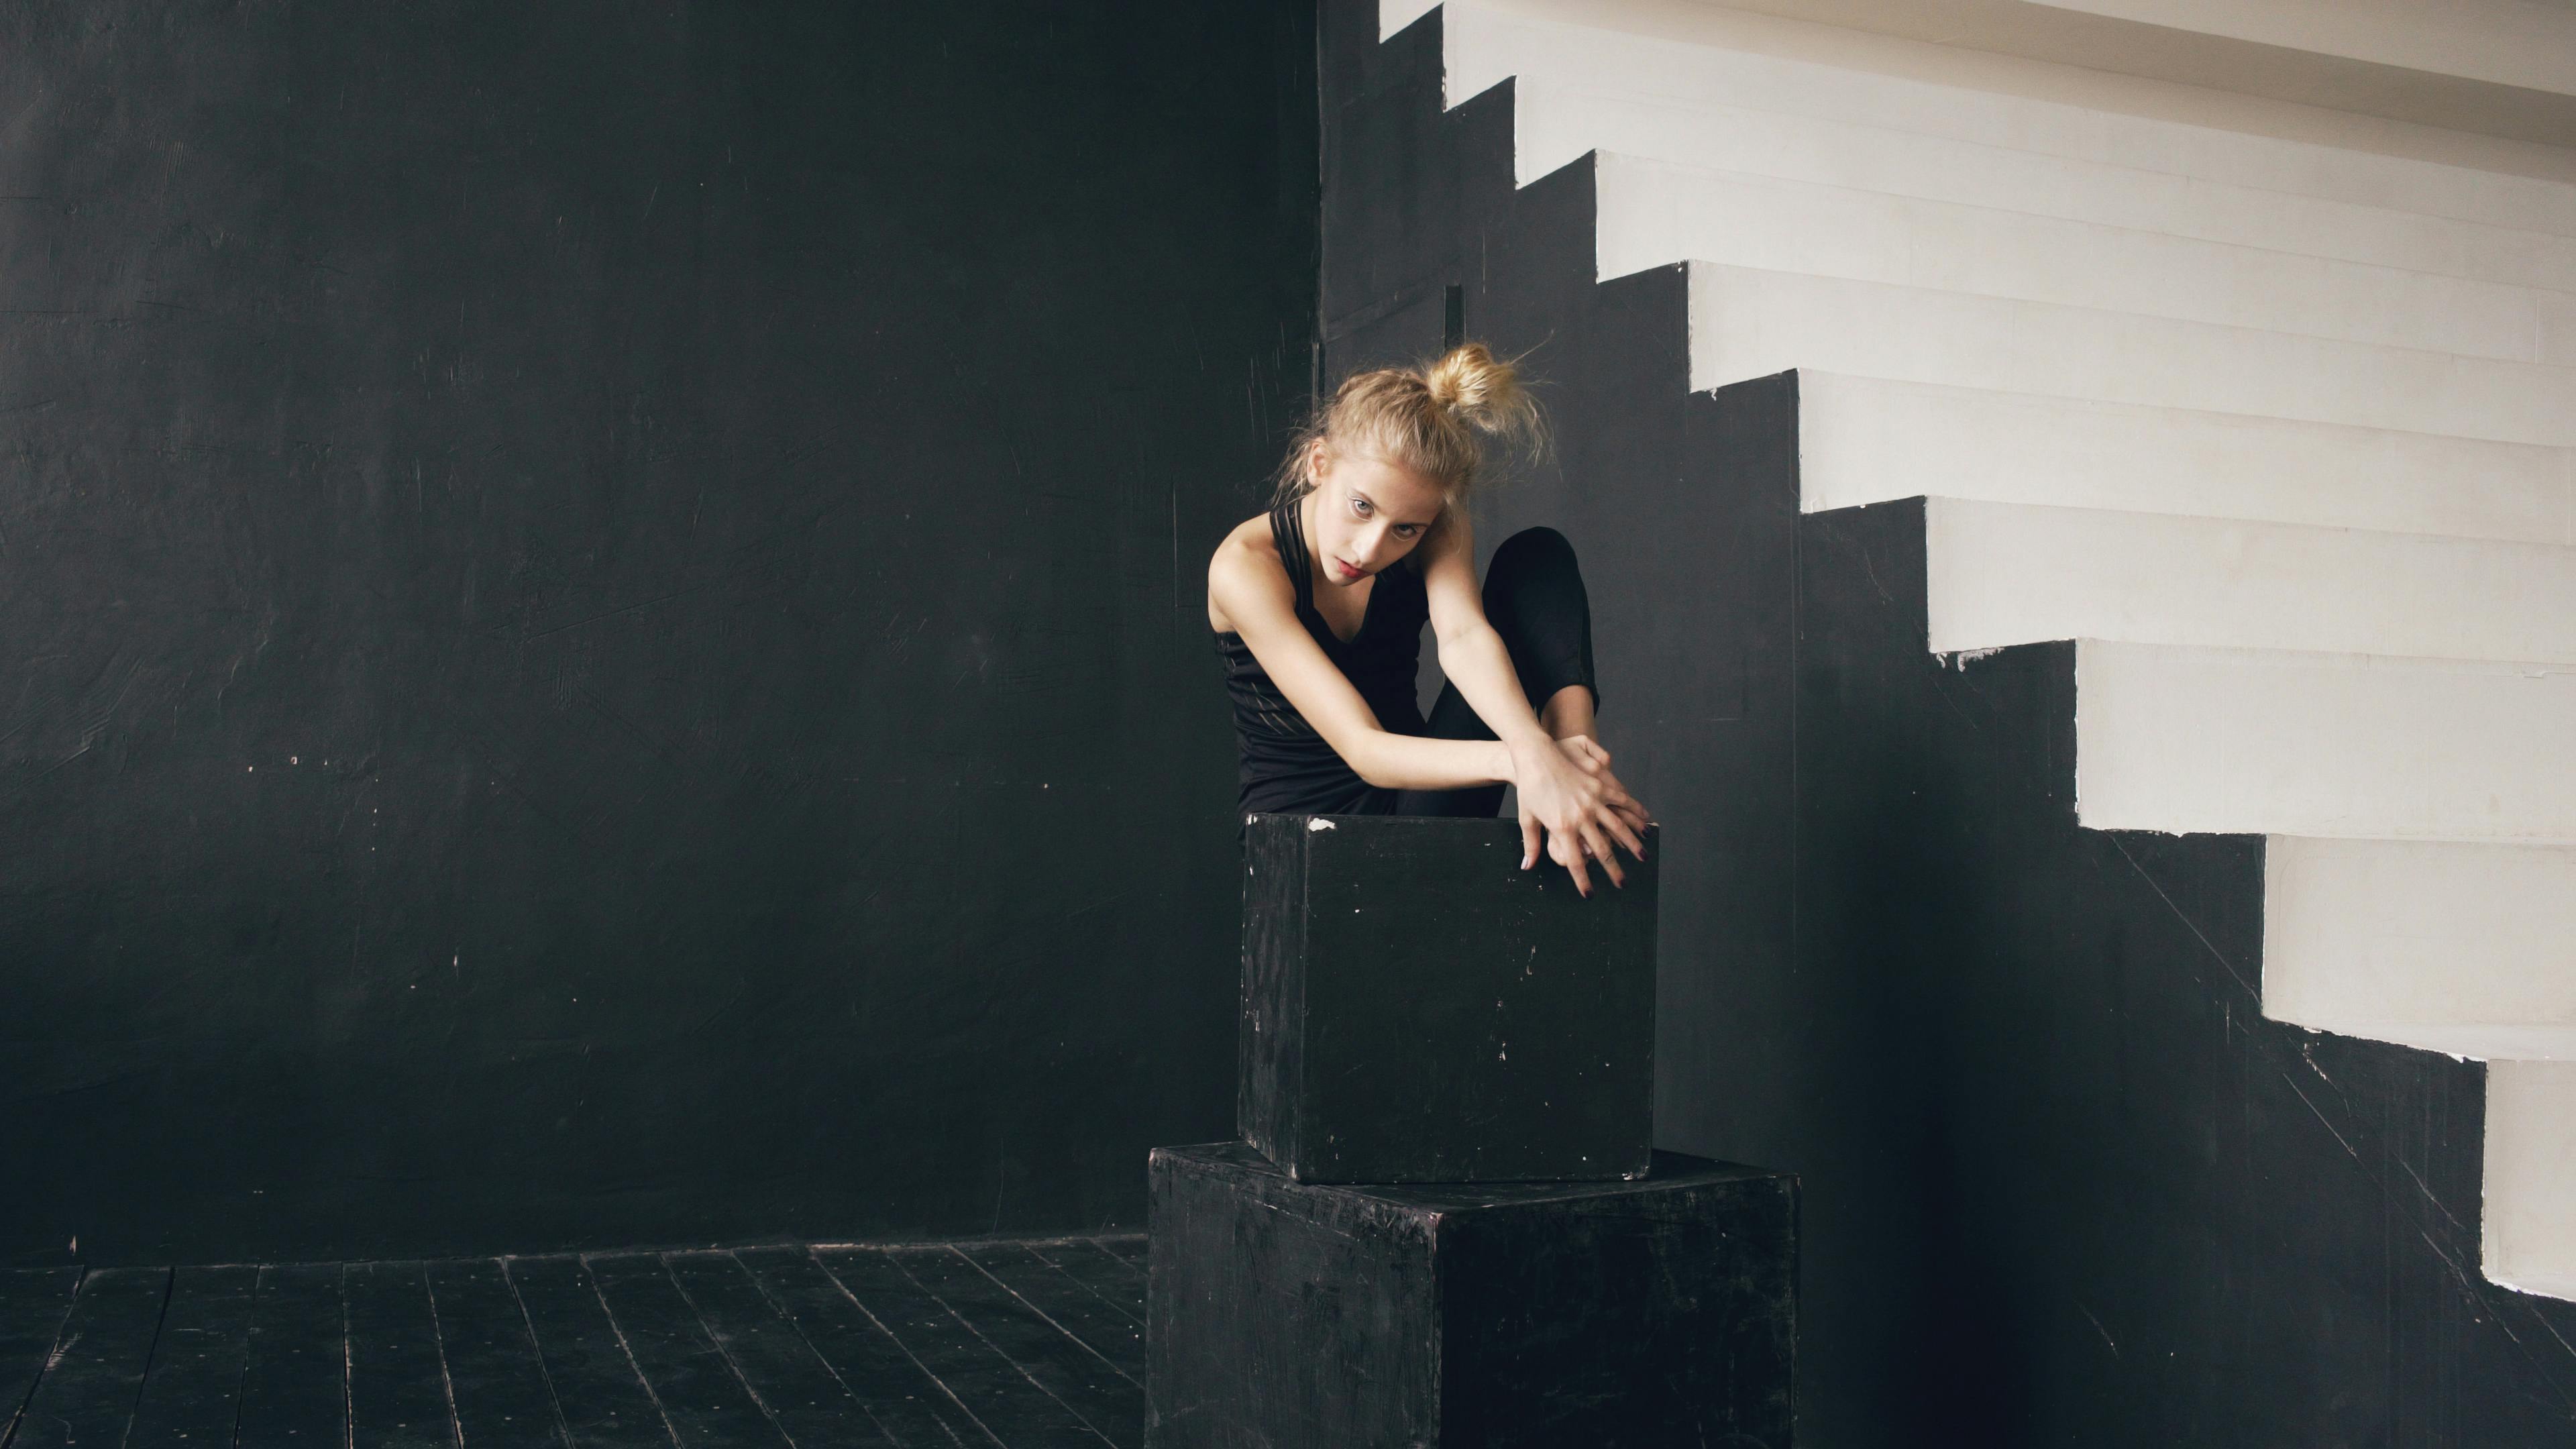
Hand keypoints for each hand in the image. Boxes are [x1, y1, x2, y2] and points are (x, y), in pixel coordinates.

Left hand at [1511, 735, 1650, 896]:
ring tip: (1642, 857)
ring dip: (1632, 844)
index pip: (1576, 862)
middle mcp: (1580, 817)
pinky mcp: (1600, 786)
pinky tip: (1645, 821)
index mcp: (1562, 828)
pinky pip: (1622, 801)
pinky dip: (1635, 812)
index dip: (1583, 881)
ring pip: (1618, 827)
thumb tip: (1528, 867)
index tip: (1590, 895)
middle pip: (1602, 850)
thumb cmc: (1529, 789)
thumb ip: (1532, 845)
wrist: (1536, 756)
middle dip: (1613, 870)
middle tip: (1622, 884)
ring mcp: (1592, 801)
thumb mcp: (1527, 819)